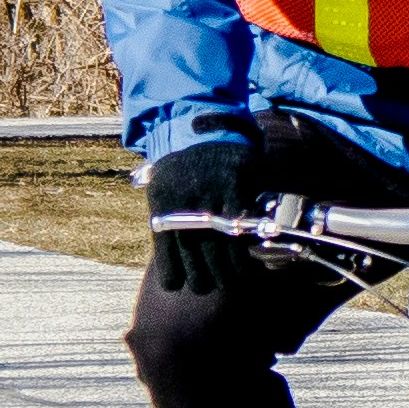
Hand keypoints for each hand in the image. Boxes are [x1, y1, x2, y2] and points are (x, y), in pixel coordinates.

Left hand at [141, 137, 258, 297]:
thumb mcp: (159, 190)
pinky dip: (248, 252)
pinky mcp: (238, 192)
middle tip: (210, 284)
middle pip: (199, 269)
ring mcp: (213, 204)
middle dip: (204, 283)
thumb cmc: (176, 162)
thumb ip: (166, 223)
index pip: (169, 265)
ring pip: (225, 258)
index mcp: (162, 215)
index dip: (175, 280)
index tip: (179, 284)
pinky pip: (245, 234)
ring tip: (232, 279)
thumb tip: (173, 259)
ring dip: (229, 275)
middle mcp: (185, 214)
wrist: (196, 123)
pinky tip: (249, 259)